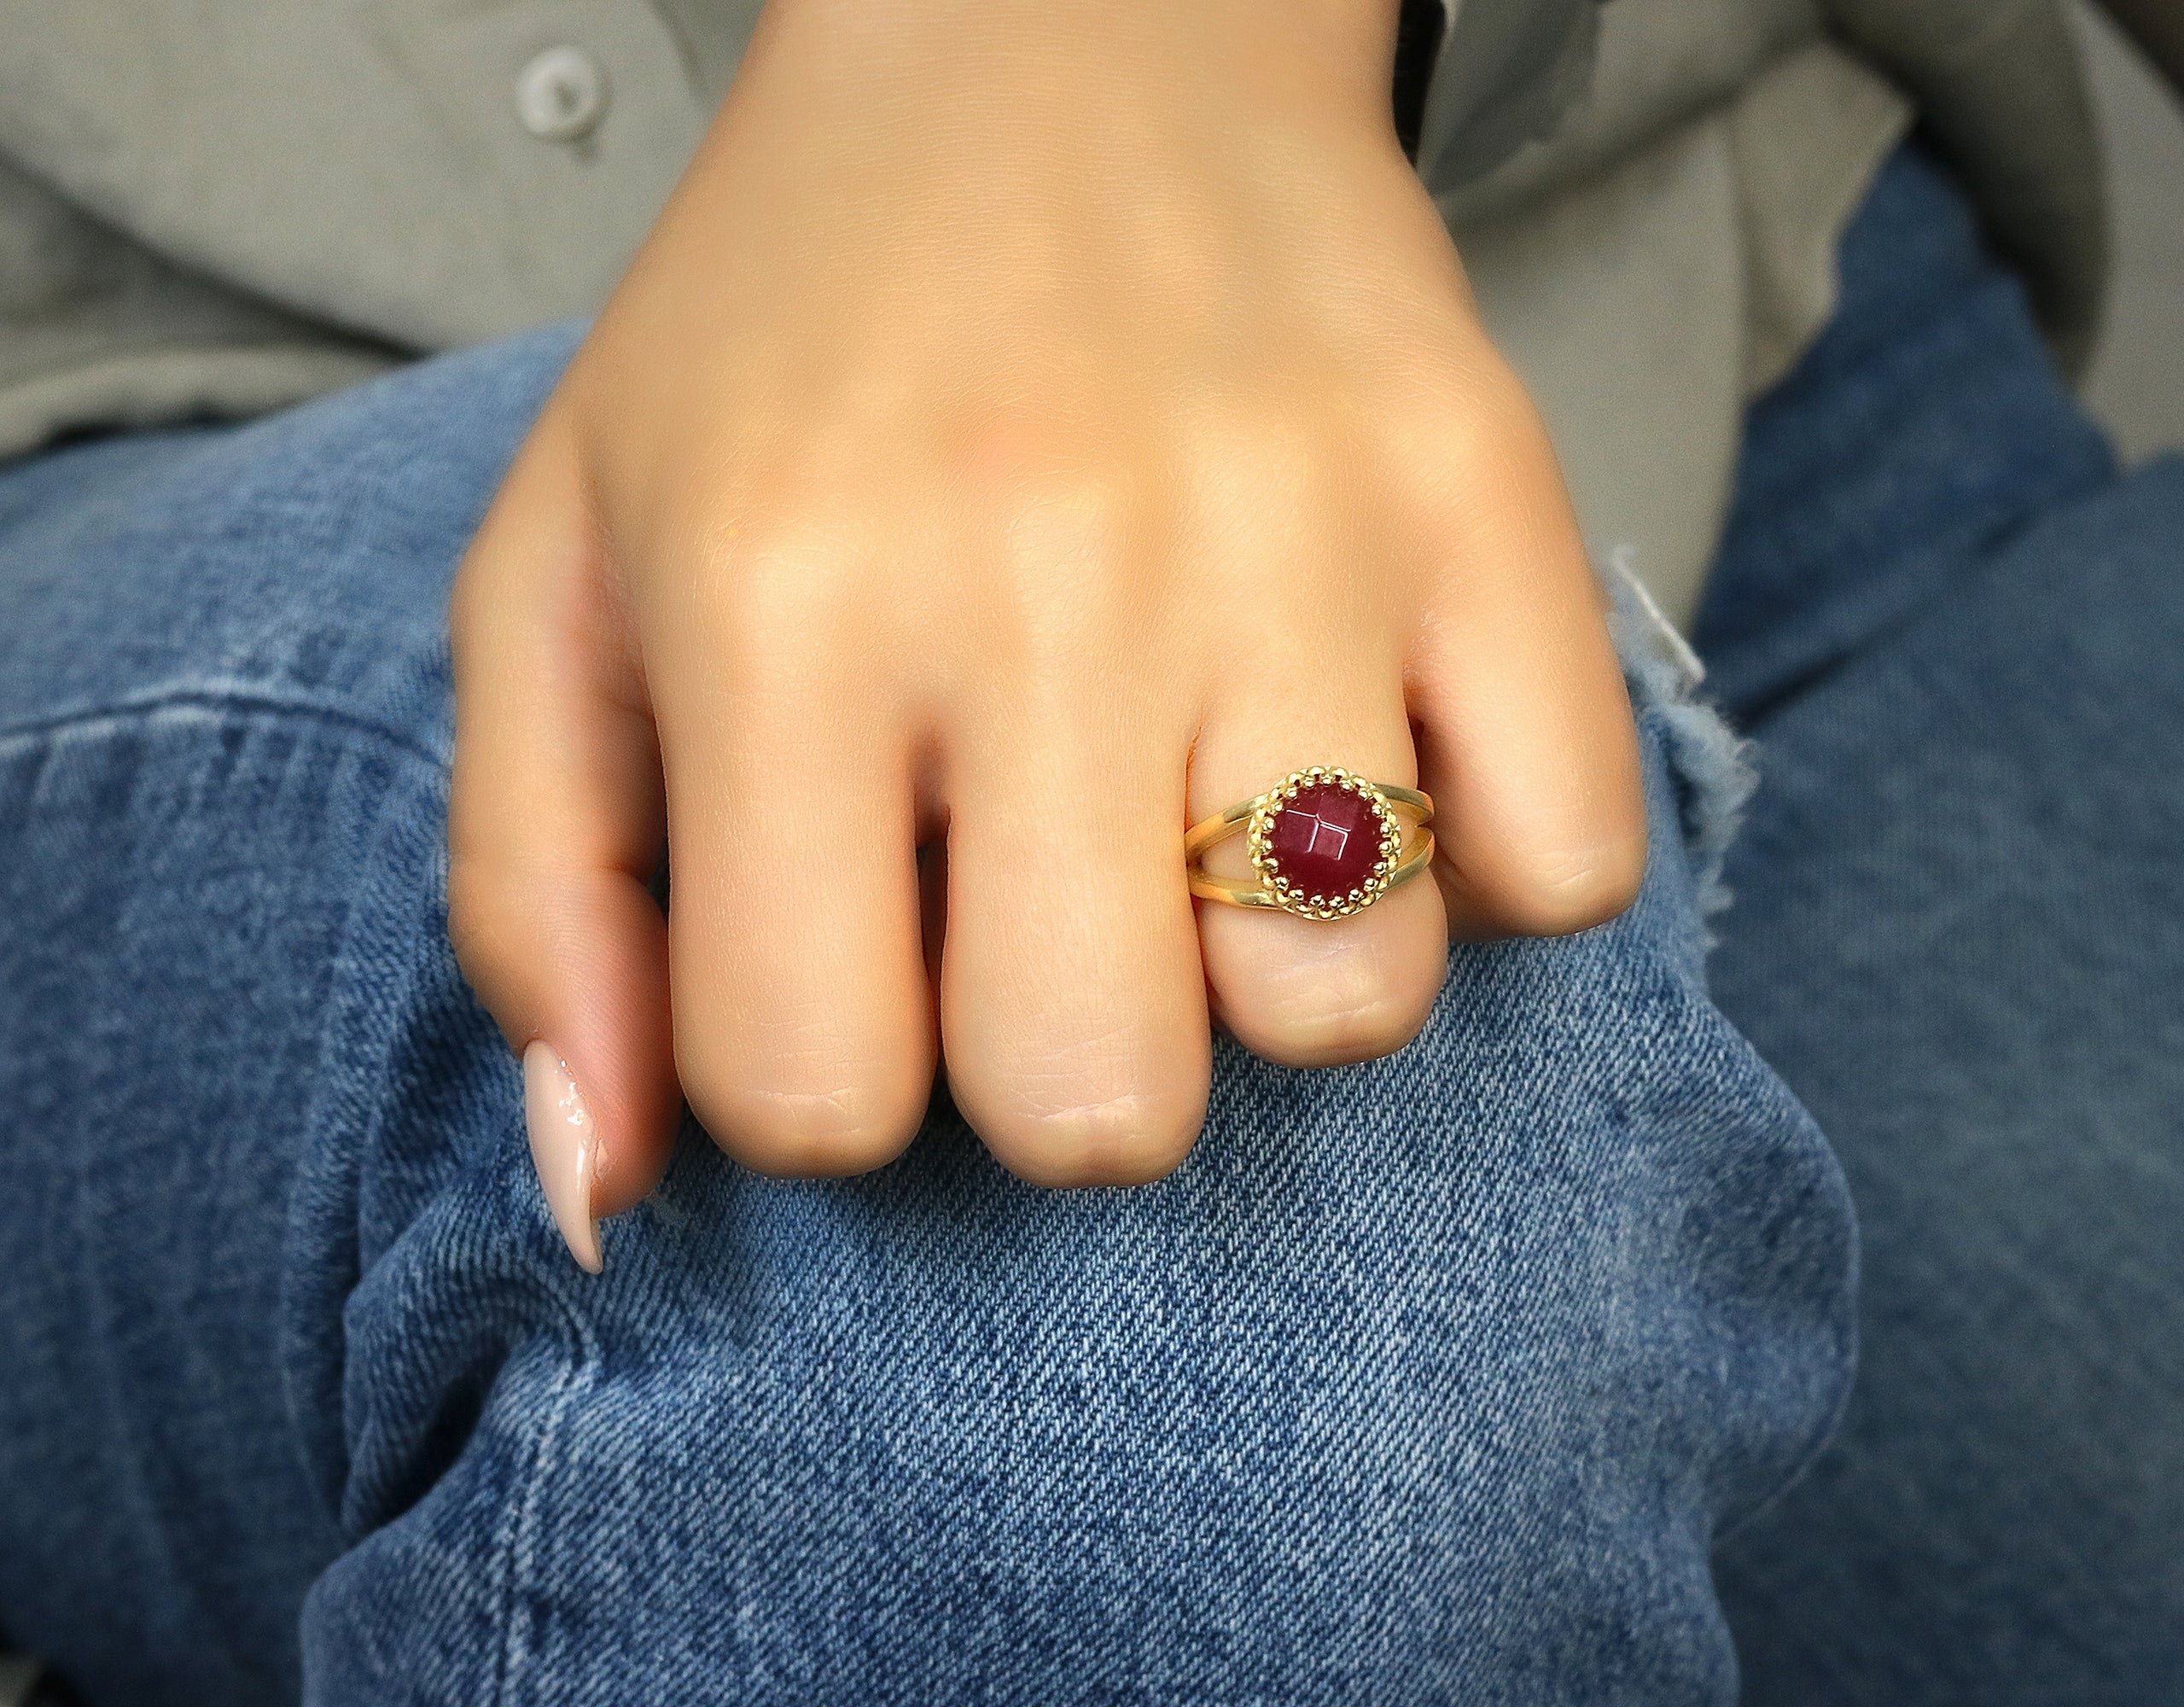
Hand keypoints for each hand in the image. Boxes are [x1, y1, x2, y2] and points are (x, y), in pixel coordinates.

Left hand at [446, 0, 1645, 1260]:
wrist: (1062, 35)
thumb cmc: (795, 348)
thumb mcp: (565, 576)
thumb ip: (540, 899)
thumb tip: (606, 1198)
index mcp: (778, 603)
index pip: (817, 1093)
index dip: (834, 1074)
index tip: (864, 942)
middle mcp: (1045, 572)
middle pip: (1104, 1104)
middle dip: (1063, 1064)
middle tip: (1051, 901)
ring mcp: (1298, 532)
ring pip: (1351, 1008)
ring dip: (1278, 972)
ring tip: (1214, 803)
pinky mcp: (1492, 497)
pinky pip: (1563, 863)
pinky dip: (1483, 863)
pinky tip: (1375, 749)